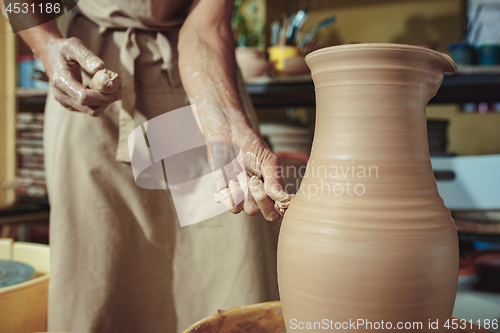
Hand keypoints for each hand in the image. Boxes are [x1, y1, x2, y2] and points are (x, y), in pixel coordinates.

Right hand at [42, 37, 121, 116]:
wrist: (50, 55)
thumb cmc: (63, 49)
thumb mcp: (74, 46)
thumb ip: (87, 57)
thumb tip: (100, 68)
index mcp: (61, 80)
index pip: (83, 97)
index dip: (102, 96)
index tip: (116, 89)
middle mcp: (61, 95)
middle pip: (89, 108)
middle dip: (106, 101)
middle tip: (118, 91)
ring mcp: (65, 102)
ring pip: (91, 111)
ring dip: (104, 103)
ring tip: (112, 90)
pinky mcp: (70, 104)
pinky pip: (89, 109)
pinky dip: (100, 103)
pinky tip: (104, 91)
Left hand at [201, 105, 289, 221]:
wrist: (228, 136)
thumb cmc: (251, 146)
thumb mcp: (268, 160)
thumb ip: (275, 178)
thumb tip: (282, 197)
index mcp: (272, 189)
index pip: (281, 210)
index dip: (279, 205)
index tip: (273, 189)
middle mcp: (259, 197)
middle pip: (267, 214)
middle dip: (262, 197)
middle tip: (254, 178)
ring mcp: (243, 197)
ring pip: (250, 211)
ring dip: (247, 193)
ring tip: (243, 175)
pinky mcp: (227, 194)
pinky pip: (233, 207)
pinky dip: (233, 195)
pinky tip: (232, 180)